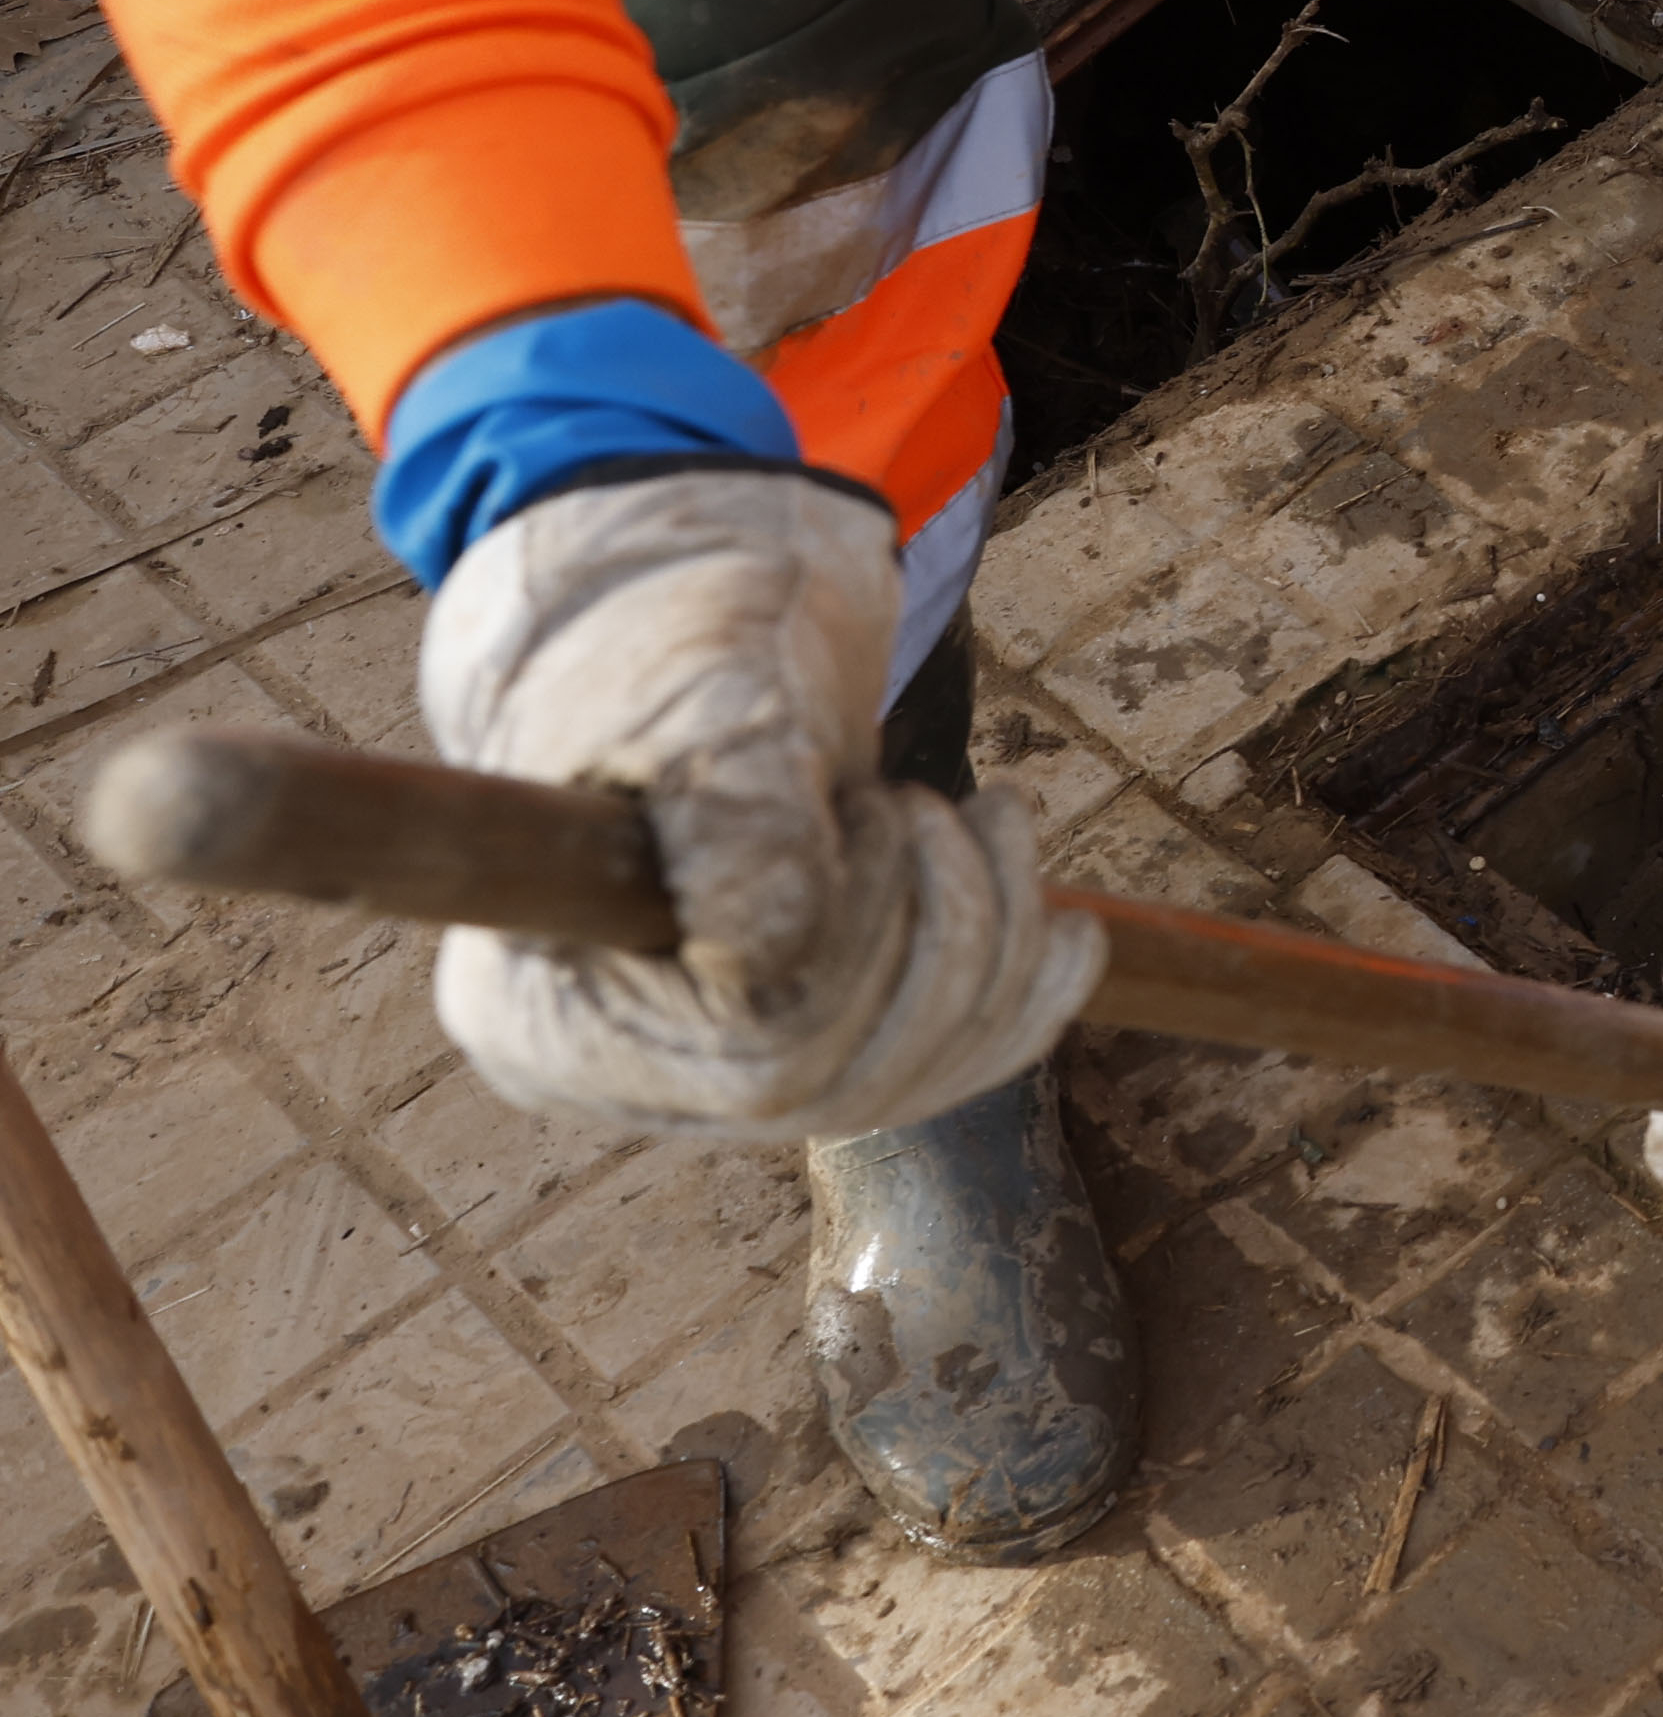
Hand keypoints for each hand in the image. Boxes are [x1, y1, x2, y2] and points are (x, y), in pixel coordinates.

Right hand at [415, 464, 1097, 1137]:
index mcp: (540, 1008)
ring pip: (910, 1075)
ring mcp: (714, 1074)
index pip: (750, 1053)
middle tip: (919, 800)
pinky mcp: (807, 1048)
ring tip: (978, 815)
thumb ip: (732, 811)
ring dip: (989, 938)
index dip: (853, 940)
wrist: (711, 636)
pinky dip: (1025, 995)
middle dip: (938, 926)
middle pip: (842, 1079)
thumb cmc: (681, 651)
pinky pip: (945, 1072)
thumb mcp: (701, 701)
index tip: (863, 806)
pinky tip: (1067, 932)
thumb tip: (764, 946)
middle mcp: (621, 1072)